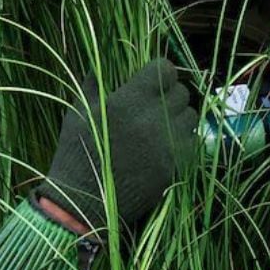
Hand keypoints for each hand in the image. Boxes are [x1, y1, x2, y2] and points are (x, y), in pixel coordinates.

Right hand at [35, 58, 196, 233]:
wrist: (83, 203)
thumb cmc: (76, 154)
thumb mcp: (77, 114)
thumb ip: (92, 86)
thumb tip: (98, 67)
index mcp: (128, 102)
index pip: (165, 70)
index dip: (161, 72)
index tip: (153, 79)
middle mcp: (152, 120)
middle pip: (181, 92)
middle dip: (170, 94)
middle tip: (156, 103)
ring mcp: (167, 144)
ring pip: (190, 116)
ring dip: (179, 116)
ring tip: (161, 124)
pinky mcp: (175, 166)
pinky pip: (193, 142)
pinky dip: (183, 140)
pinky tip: (166, 145)